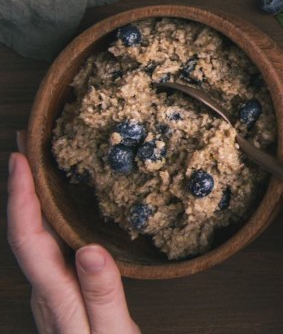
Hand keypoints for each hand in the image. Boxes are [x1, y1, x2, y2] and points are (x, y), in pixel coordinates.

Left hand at [7, 134, 139, 333]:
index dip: (21, 196)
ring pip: (32, 242)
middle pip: (22, 233)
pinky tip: (61, 213)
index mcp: (55, 297)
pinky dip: (47, 222)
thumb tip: (90, 248)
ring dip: (30, 202)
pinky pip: (47, 251)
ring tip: (38, 168)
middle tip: (25, 145)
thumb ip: (101, 295)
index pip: (28, 238)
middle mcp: (45, 294)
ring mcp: (51, 298)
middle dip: (19, 188)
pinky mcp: (62, 299)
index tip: (20, 157)